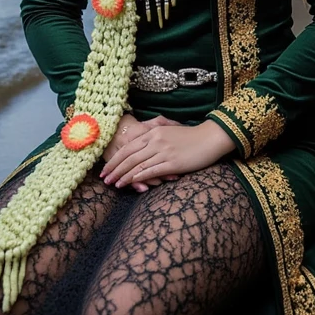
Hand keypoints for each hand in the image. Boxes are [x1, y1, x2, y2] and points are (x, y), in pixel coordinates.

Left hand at [100, 120, 234, 188]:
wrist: (209, 138)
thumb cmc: (191, 136)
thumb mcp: (170, 130)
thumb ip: (156, 134)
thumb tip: (145, 140)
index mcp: (153, 131)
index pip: (128, 146)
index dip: (115, 158)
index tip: (105, 168)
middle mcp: (155, 140)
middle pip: (129, 156)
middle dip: (114, 168)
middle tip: (104, 179)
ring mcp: (163, 151)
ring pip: (137, 165)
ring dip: (123, 176)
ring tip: (114, 184)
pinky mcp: (171, 162)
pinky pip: (150, 170)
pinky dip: (138, 177)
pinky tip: (130, 183)